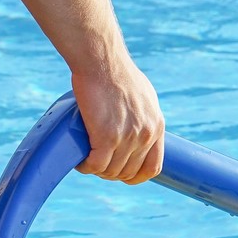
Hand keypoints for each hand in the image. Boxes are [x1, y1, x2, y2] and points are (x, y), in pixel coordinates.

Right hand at [71, 56, 163, 183]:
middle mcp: (146, 134)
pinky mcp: (107, 137)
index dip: (136, 176)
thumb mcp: (142, 95)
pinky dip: (86, 166)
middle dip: (111, 172)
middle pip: (129, 172)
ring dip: (96, 170)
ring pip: (111, 171)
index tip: (122, 174)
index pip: (153, 167)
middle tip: (96, 162)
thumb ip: (143, 114)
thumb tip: (136, 125)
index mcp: (156, 126)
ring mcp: (128, 137)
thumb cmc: (115, 72)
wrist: (102, 61)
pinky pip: (96, 165)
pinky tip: (80, 161)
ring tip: (86, 160)